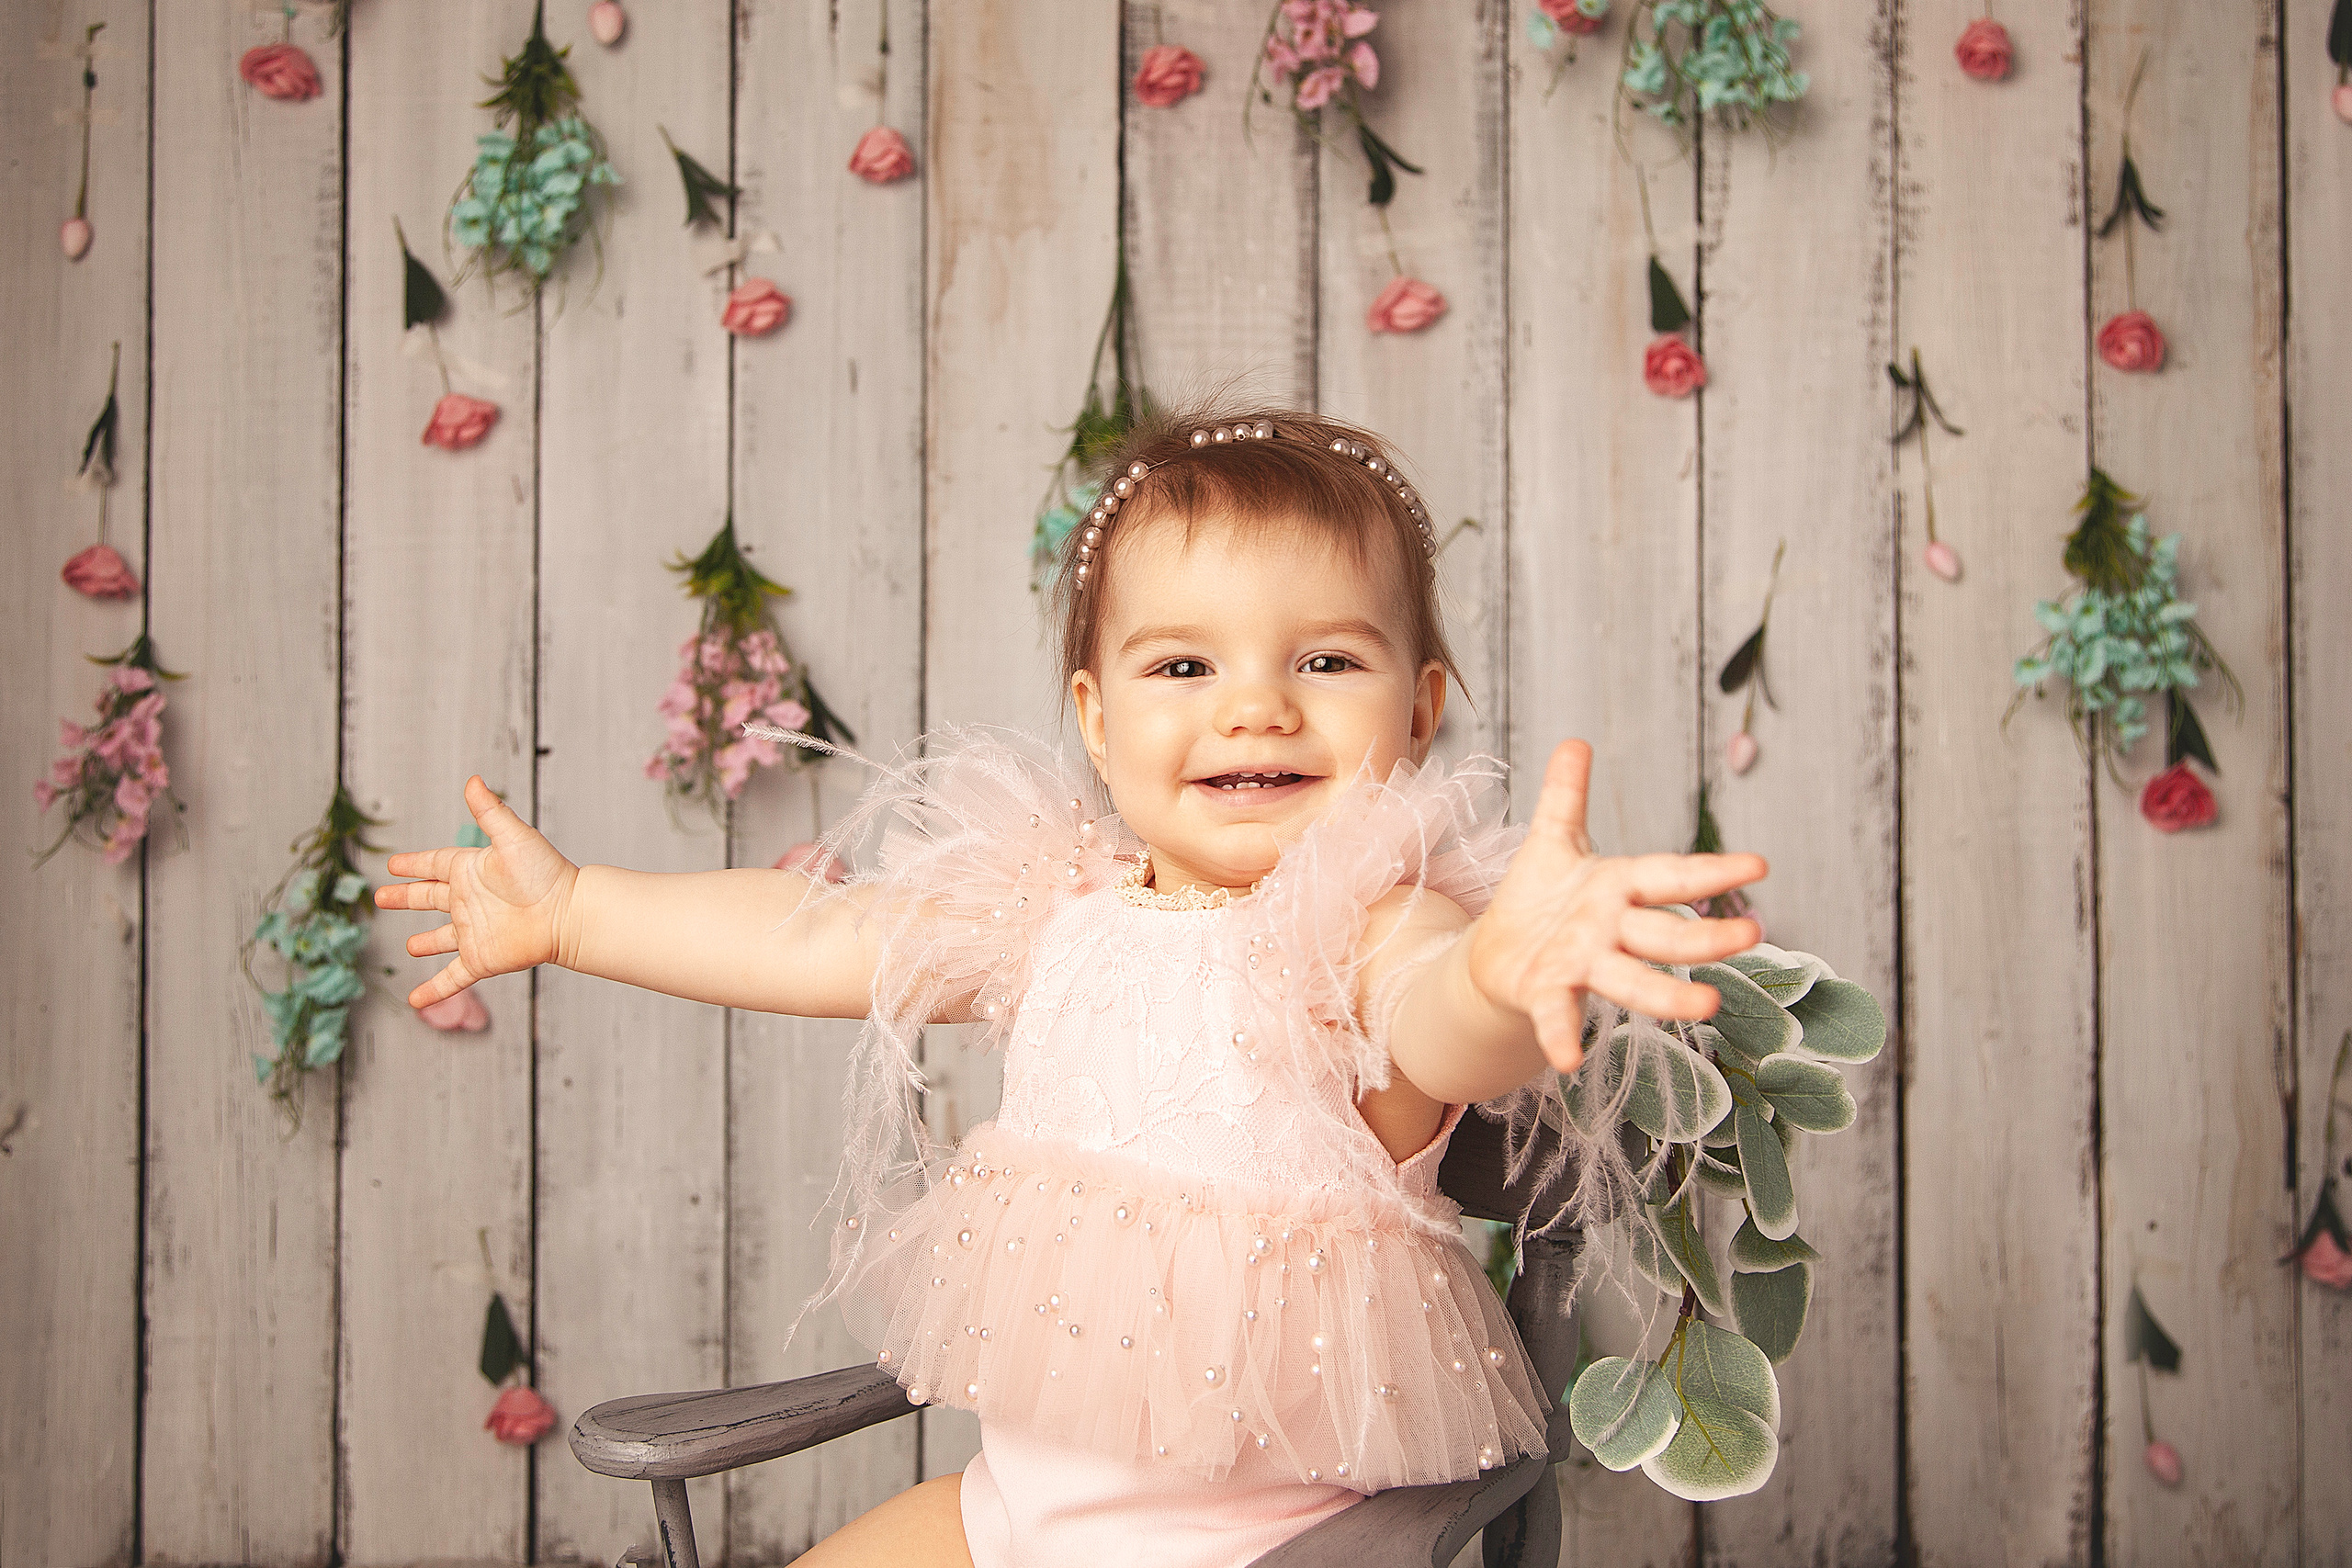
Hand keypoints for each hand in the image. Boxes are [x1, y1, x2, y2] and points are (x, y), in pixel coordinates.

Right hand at [373, 776, 579, 1009]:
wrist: (568, 914)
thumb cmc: (545, 873)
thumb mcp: (512, 838)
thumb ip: (490, 812)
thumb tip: (474, 780)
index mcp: (472, 871)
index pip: (434, 865)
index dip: (413, 864)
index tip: (393, 864)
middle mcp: (469, 901)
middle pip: (429, 899)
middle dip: (406, 898)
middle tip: (382, 897)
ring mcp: (473, 932)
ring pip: (441, 939)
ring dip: (425, 943)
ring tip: (409, 946)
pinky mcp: (480, 959)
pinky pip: (450, 978)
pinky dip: (433, 991)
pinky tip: (415, 1002)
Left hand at [1467, 739, 1766, 1073]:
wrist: (1496, 954)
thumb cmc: (1540, 898)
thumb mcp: (1552, 840)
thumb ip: (1567, 794)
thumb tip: (1575, 740)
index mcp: (1617, 888)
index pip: (1671, 877)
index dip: (1711, 871)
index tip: (1759, 863)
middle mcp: (1609, 931)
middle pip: (1664, 935)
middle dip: (1706, 937)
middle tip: (1754, 934)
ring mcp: (1582, 966)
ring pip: (1632, 981)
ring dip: (1668, 995)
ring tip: (1709, 1005)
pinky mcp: (1545, 993)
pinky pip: (1557, 1016)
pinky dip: (1563, 1035)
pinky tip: (1569, 1059)